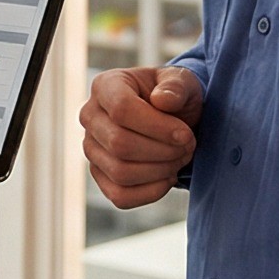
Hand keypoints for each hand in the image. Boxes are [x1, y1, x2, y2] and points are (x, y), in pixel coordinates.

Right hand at [80, 66, 201, 207]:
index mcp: (105, 86)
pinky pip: (120, 196)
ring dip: (160, 171)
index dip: (157, 127)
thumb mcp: (182, 82)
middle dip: (163, 151)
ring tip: (179, 158)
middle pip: (120, 144)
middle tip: (188, 146)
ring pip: (120, 172)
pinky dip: (151, 192)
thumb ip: (176, 86)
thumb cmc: (174, 97)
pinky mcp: (99, 174)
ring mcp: (91, 148)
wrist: (171, 117)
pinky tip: (168, 177)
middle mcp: (90, 117)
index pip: (121, 109)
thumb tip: (162, 101)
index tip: (186, 134)